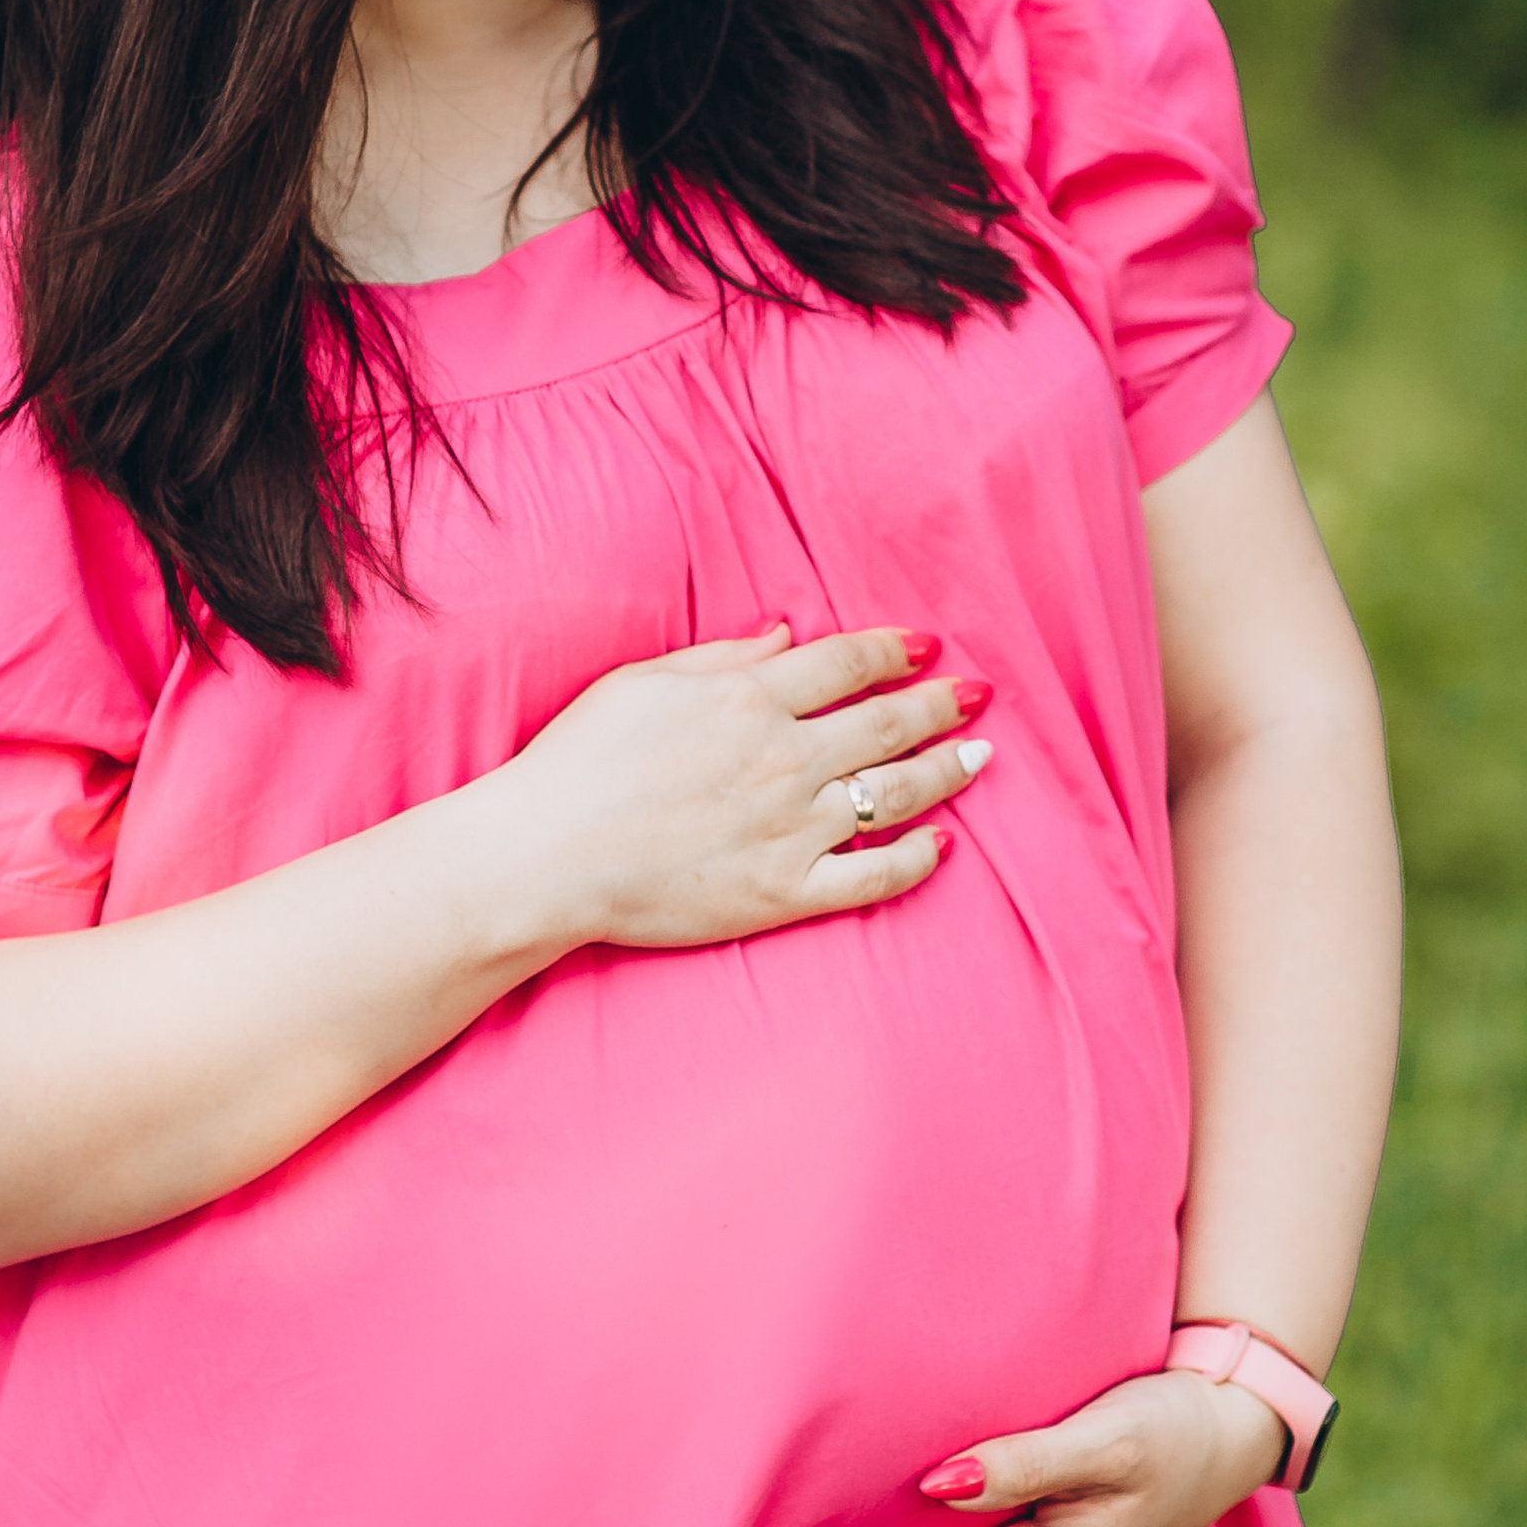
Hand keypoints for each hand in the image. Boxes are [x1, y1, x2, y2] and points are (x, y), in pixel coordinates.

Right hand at [497, 620, 990, 953]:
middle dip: (940, 705)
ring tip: (980, 757)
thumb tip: (788, 635)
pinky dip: (915, 860)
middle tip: (976, 697)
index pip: (848, 665)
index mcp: (749, 698)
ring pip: (895, 793)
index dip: (896, 653)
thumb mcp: (642, 682)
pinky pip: (873, 876)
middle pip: (887, 723)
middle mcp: (784, 757)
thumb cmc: (578, 763)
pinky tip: (941, 845)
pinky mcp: (787, 891)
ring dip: (947, 771)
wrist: (546, 857)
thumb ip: (724, 658)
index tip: (927, 649)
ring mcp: (793, 827)